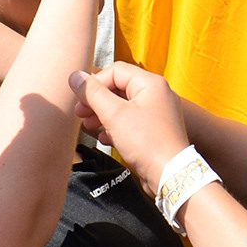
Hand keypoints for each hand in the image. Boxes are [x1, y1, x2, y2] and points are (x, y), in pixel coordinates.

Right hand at [70, 62, 191, 182]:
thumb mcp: (114, 114)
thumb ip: (93, 93)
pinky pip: (132, 122)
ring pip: (124, 106)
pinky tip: (106, 139)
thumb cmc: (147, 143)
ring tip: (90, 126)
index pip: (115, 71)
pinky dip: (116, 127)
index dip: (94, 83)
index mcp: (151, 83)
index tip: (80, 99)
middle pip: (119, 88)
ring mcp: (158, 113)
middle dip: (97, 101)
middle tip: (81, 113)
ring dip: (104, 114)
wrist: (170, 175)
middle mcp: (157, 94)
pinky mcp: (156, 130)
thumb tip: (76, 77)